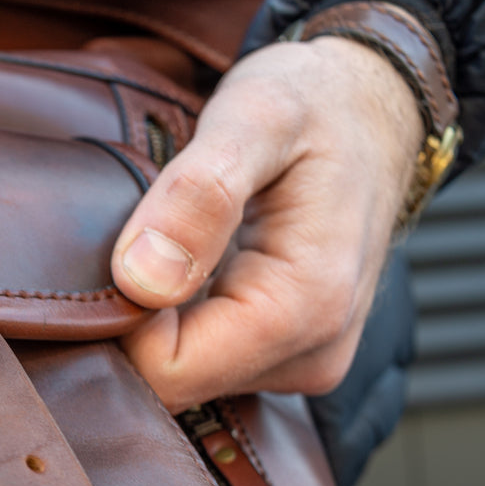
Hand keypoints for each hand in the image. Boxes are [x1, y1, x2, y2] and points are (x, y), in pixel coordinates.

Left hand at [109, 37, 424, 412]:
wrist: (372, 108)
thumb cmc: (316, 103)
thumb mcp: (255, 117)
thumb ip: (198, 195)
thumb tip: (141, 281)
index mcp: (306, 307)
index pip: (169, 371)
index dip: (121, 322)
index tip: (112, 255)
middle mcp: (310, 354)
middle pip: (172, 382)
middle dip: (135, 324)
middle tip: (134, 241)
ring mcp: (299, 361)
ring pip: (182, 375)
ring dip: (155, 320)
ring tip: (166, 247)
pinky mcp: (283, 355)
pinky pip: (203, 359)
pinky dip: (177, 320)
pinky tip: (184, 267)